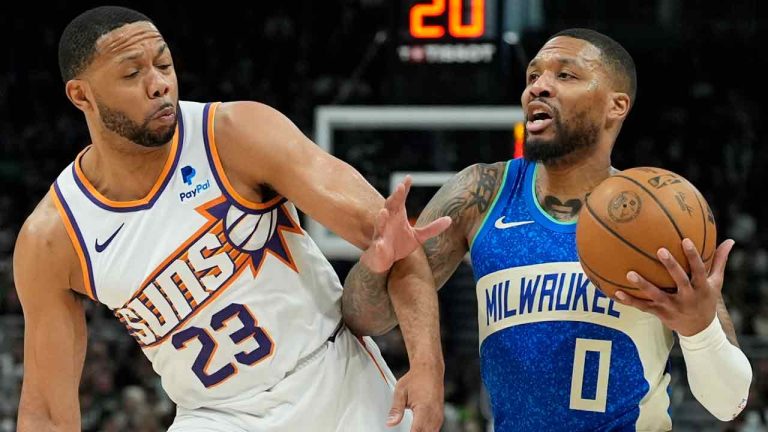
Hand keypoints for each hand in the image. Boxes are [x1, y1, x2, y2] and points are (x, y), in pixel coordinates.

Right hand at [360, 176, 451, 273]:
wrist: (384, 261)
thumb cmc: (399, 245)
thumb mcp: (418, 237)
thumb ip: (432, 228)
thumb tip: (450, 219)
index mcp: (397, 215)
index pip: (400, 199)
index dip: (404, 188)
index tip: (409, 178)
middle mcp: (387, 222)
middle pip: (390, 206)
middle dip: (394, 197)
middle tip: (400, 188)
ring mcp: (381, 234)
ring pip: (380, 225)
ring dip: (380, 219)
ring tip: (384, 212)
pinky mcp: (377, 248)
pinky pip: (377, 246)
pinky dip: (379, 246)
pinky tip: (381, 245)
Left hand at [387, 365, 443, 431]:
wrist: (430, 370)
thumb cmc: (416, 378)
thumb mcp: (400, 392)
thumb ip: (396, 410)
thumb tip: (390, 423)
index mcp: (424, 409)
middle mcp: (434, 414)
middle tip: (406, 429)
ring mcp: (438, 416)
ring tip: (411, 429)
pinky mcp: (440, 416)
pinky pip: (435, 429)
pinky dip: (427, 431)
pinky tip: (419, 430)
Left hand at [614, 238, 734, 336]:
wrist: (700, 330)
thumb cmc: (706, 299)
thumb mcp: (715, 283)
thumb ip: (718, 261)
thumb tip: (730, 240)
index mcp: (701, 287)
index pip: (699, 269)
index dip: (693, 256)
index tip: (685, 240)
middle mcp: (687, 297)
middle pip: (680, 281)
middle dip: (671, 266)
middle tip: (660, 250)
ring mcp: (672, 306)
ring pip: (657, 296)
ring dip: (643, 285)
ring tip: (629, 273)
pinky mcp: (660, 314)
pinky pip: (643, 307)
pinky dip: (630, 301)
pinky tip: (615, 293)